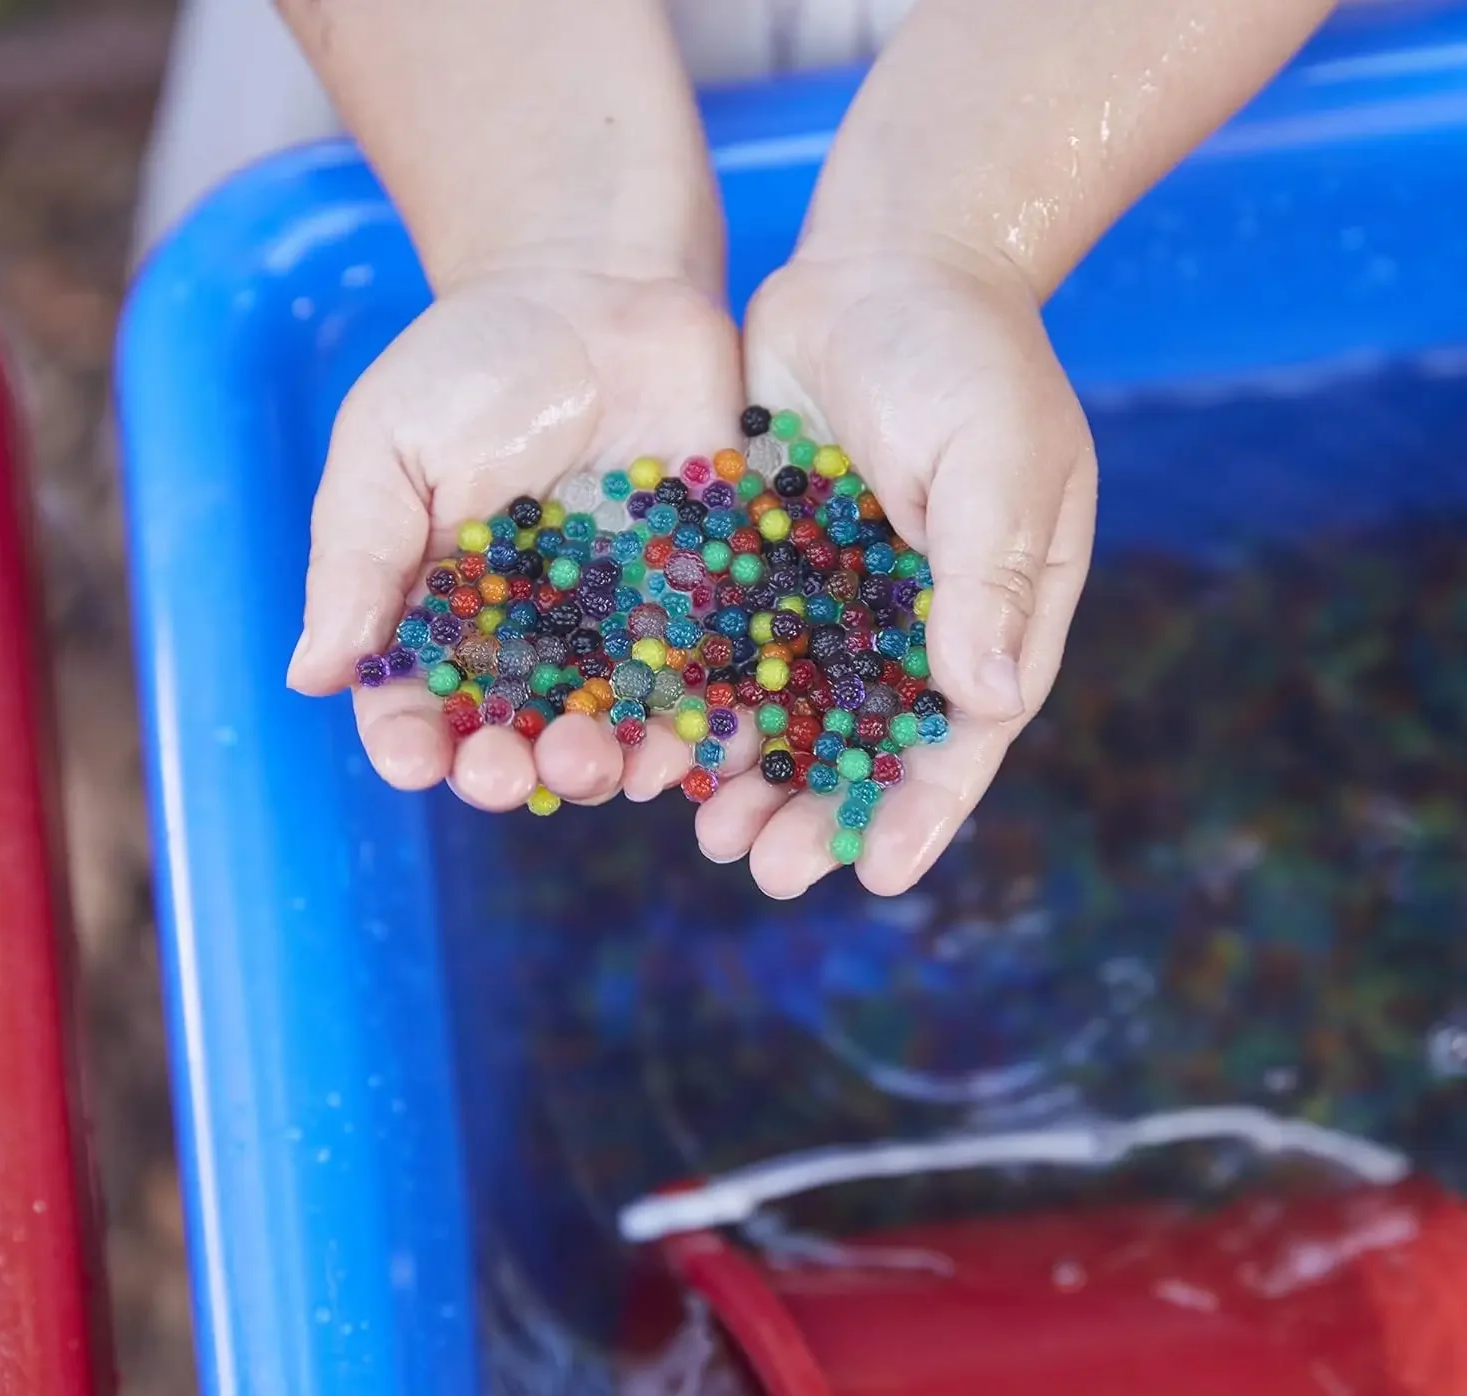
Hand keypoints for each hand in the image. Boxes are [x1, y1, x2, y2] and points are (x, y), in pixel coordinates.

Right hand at [285, 267, 759, 811]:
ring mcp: (617, 625)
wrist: (600, 283)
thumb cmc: (473, 360)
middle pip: (516, 731)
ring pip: (609, 724)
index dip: (411, 742)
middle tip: (509, 772)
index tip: (415, 760)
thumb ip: (356, 558)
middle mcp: (530, 638)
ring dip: (605, 762)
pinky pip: (701, 679)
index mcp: (442, 612)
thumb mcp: (388, 446)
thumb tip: (310, 675)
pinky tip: (691, 747)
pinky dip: (698, 722)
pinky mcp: (697, 600)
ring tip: (602, 769)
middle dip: (511, 767)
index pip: (415, 701)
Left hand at [695, 246, 1096, 896]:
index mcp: (993, 611)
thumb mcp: (997, 458)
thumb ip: (992, 575)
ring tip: (708, 835)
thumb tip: (989, 702)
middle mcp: (912, 621)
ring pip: (790, 712)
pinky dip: (701, 698)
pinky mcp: (763, 562)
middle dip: (820, 812)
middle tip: (770, 872)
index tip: (880, 874)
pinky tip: (658, 746)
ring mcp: (833, 597)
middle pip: (866, 744)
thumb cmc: (967, 354)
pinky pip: (729, 647)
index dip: (924, 809)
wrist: (885, 260)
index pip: (965, 734)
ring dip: (753, 777)